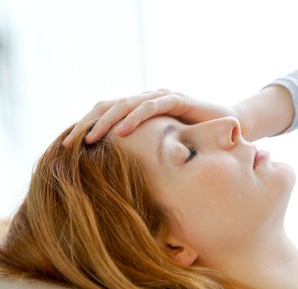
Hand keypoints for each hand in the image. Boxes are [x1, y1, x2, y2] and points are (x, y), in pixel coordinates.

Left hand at [62, 89, 238, 145]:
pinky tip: (121, 132)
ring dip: (104, 122)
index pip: (103, 115)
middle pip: (106, 107)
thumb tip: (118, 181)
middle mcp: (145, 100)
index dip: (84, 129)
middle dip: (85, 125)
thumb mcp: (164, 151)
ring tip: (88, 139)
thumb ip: (143, 156)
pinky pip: (150, 107)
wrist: (232, 126)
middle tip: (66, 144)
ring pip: (124, 105)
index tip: (65, 149)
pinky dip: (134, 118)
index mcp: (138, 111)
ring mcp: (160, 96)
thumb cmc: (197, 141)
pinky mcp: (176, 99)